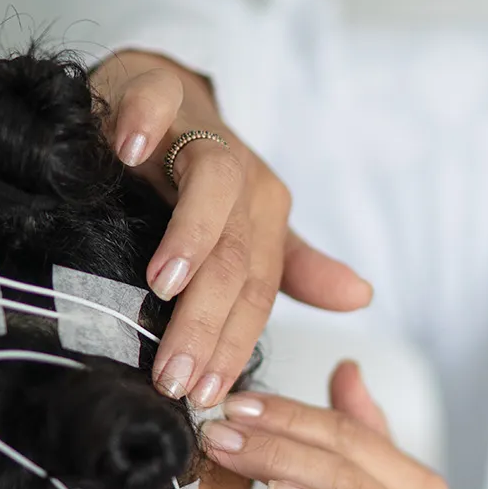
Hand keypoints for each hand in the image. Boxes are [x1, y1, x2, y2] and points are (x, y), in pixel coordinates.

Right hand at [91, 51, 372, 405]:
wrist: (161, 90)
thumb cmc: (199, 173)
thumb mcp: (246, 225)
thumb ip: (292, 267)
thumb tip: (361, 298)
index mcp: (263, 216)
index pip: (256, 292)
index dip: (234, 346)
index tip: (205, 398)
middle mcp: (241, 179)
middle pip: (234, 255)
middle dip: (207, 319)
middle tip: (175, 375)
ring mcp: (200, 133)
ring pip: (212, 184)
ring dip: (191, 234)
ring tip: (163, 283)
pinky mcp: (155, 90)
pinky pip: (155, 100)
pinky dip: (145, 123)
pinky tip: (127, 151)